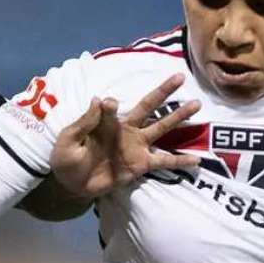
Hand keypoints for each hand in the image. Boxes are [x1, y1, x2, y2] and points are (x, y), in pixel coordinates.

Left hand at [49, 73, 200, 200]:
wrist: (72, 185)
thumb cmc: (67, 159)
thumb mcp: (69, 139)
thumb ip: (85, 122)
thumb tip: (100, 99)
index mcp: (106, 122)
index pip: (112, 108)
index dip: (110, 106)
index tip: (108, 104)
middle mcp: (126, 130)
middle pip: (148, 107)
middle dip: (164, 92)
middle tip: (180, 77)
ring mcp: (136, 147)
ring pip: (161, 128)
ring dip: (179, 117)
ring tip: (197, 105)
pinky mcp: (141, 165)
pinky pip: (164, 162)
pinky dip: (180, 161)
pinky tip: (197, 160)